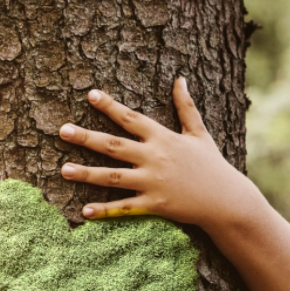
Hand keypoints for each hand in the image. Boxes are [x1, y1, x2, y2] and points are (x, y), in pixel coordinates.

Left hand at [58, 77, 264, 230]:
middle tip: (62, 130)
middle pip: (114, 145)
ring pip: (113, 177)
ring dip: (87, 173)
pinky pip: (125, 207)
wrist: (227, 200)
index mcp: (163, 138)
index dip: (110, 106)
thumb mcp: (199, 133)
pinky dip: (105, 210)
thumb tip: (180, 79)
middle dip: (86, 137)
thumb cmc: (212, 165)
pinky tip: (85, 211)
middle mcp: (155, 158)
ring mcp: (153, 182)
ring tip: (63, 170)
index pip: (131, 118)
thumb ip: (186, 107)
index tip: (90, 95)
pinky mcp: (155, 205)